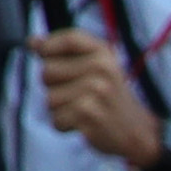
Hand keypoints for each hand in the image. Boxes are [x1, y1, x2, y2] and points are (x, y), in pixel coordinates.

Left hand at [31, 30, 165, 169]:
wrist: (139, 132)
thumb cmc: (108, 97)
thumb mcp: (94, 69)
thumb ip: (63, 53)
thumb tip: (31, 41)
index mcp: (104, 54)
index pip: (68, 38)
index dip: (50, 46)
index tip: (49, 57)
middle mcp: (102, 69)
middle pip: (47, 71)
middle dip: (54, 87)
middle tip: (78, 94)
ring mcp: (96, 91)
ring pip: (50, 98)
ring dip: (60, 109)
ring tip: (83, 109)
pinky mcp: (89, 114)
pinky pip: (56, 119)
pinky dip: (64, 125)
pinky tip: (84, 123)